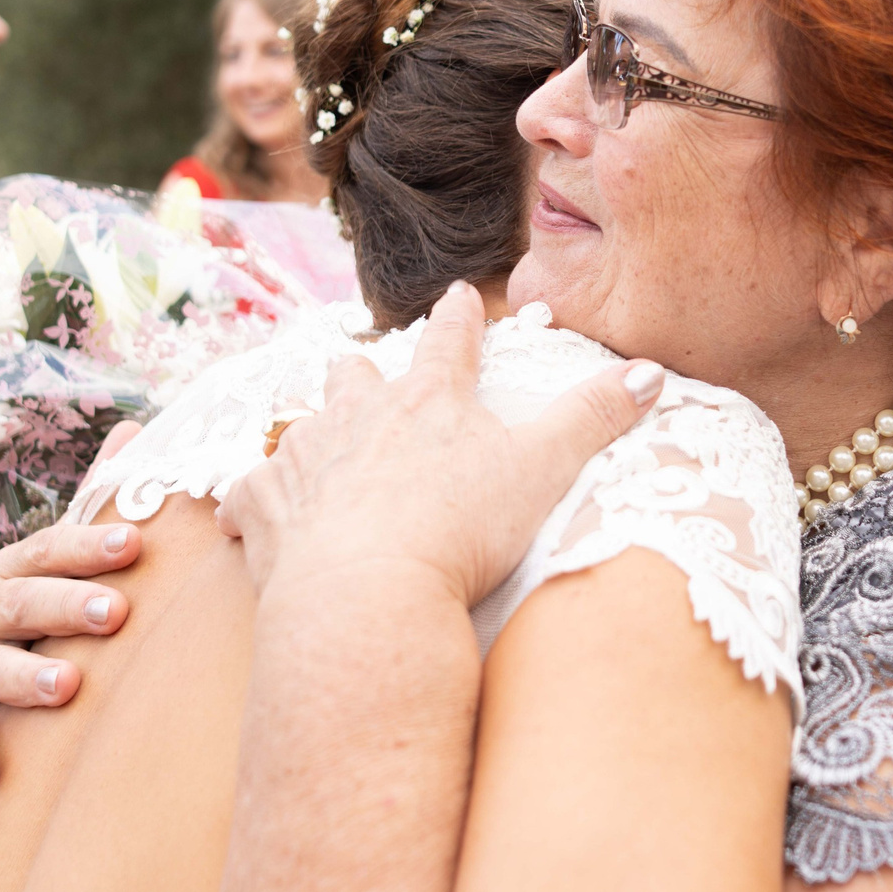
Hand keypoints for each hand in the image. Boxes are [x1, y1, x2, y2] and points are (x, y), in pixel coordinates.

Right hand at [0, 420, 146, 782]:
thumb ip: (99, 496)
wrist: (5, 682)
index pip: (50, 548)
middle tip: (116, 612)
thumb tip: (133, 426)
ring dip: (26, 676)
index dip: (89, 545)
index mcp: (19, 568)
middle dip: (67, 605)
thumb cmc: (58, 610)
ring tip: (68, 685)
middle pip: (23, 602)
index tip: (134, 543)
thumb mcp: (72, 557)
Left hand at [214, 281, 663, 602]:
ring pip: (299, 427)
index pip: (449, 342)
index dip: (457, 318)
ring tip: (313, 443)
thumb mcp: (544, 469)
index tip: (456, 296)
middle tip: (364, 372)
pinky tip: (242, 512)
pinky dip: (247, 502)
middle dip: (362, 371)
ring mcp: (306, 460)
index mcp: (430, 401)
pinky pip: (246, 495)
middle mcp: (360, 417)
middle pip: (355, 375)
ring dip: (308, 433)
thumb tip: (650, 372)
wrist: (367, 595)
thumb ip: (594, 417)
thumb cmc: (460, 529)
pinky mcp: (265, 510)